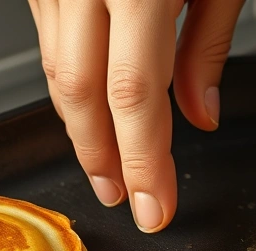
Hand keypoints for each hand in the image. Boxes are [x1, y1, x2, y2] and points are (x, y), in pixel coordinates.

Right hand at [27, 0, 245, 231]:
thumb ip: (207, 44)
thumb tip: (202, 113)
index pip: (135, 95)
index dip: (143, 161)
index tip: (156, 207)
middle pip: (83, 93)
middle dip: (102, 157)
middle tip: (123, 196)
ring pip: (57, 69)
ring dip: (81, 126)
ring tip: (107, 162)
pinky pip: (48, 39)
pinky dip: (69, 81)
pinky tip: (91, 105)